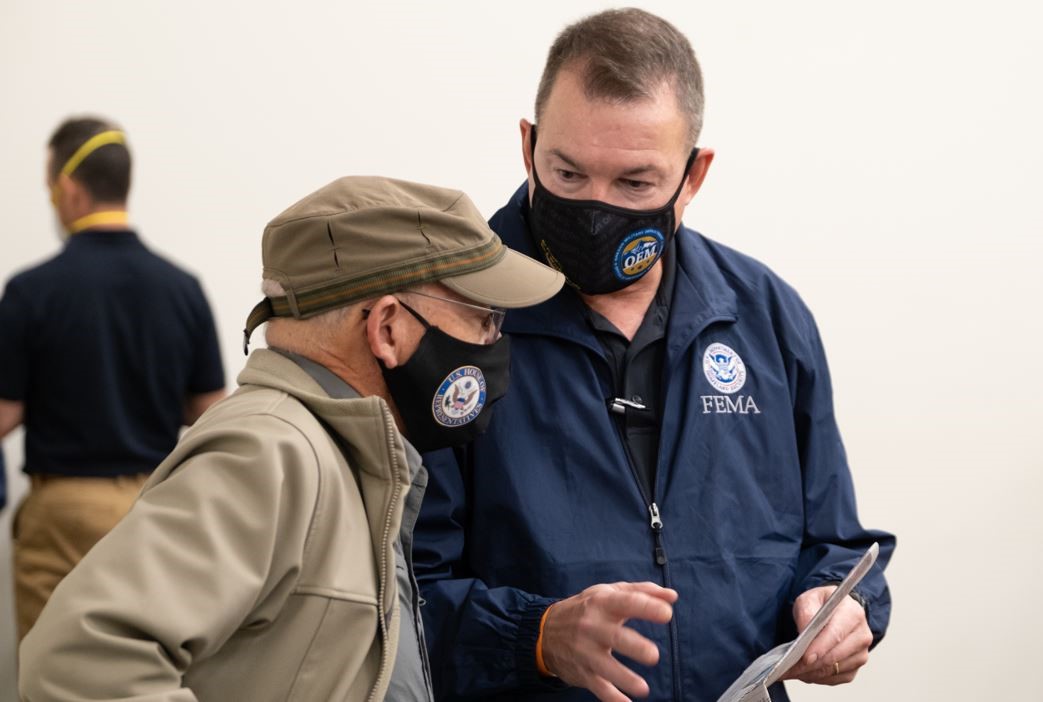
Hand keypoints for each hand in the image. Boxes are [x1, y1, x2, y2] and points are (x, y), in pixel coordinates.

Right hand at [541, 581, 676, 701]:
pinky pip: (598, 687)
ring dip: (624, 678)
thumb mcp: (609, 593)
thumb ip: (642, 592)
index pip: (626, 602)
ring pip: (605, 666)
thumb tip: (672, 597)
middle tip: (654, 655)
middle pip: (615, 637)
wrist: (544, 630)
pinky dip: (611, 698)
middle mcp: (592, 626)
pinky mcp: (582, 672)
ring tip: (643, 689)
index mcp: (602, 603)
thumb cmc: (587, 608)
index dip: (646, 607)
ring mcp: (585, 651)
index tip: (667, 614)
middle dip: (634, 647)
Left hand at [782, 585, 872, 684]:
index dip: (820, 647)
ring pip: (832, 670)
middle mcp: (862, 635)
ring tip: (790, 669)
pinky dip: (815, 677)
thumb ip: (806, 612)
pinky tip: (803, 670)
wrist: (834, 613)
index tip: (805, 657)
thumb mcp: (809, 599)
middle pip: (834, 656)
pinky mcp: (854, 669)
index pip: (837, 634)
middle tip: (787, 668)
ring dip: (809, 672)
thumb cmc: (822, 605)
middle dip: (810, 664)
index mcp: (853, 613)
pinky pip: (833, 678)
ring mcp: (860, 654)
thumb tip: (804, 632)